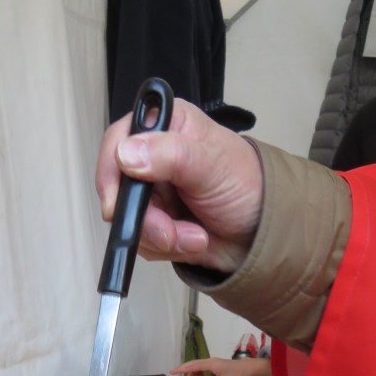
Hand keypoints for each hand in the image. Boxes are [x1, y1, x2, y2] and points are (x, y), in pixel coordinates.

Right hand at [95, 98, 262, 274]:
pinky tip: (193, 241)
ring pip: (130, 222)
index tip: (116, 204)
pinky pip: (143, 243)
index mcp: (166, 127)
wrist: (264, 234)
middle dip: (146, 219)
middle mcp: (154, 158)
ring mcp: (154, 194)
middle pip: (120, 191)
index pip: (118, 140)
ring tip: (194, 236)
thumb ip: (170, 155)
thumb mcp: (211, 164)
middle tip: (171, 232)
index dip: (111, 172)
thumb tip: (127, 154)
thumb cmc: (247, 186)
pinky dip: (167, 249)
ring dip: (162, 237)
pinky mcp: (157, 224)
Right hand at [171, 356, 272, 375]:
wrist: (246, 368)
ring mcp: (212, 362)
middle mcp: (209, 361)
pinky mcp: (214, 365)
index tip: (173, 371)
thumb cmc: (236, 373)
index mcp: (210, 364)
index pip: (192, 366)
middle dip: (183, 369)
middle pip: (192, 364)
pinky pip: (202, 368)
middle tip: (175, 374)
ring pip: (197, 366)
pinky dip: (198, 374)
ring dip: (192, 374)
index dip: (182, 369)